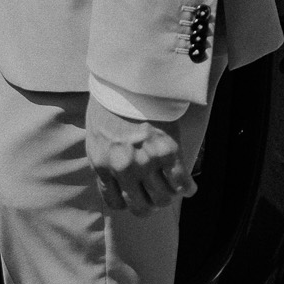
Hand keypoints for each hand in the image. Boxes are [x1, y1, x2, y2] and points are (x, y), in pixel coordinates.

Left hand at [85, 94, 195, 218]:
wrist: (128, 76)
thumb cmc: (109, 102)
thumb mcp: (96, 136)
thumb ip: (103, 163)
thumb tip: (113, 185)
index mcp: (102, 164)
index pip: (117, 204)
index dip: (129, 202)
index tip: (136, 195)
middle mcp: (124, 168)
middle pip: (143, 208)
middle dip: (150, 203)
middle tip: (156, 193)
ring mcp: (147, 161)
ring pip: (164, 199)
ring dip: (169, 195)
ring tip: (171, 186)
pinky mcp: (168, 151)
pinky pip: (182, 184)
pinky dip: (186, 187)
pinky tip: (186, 185)